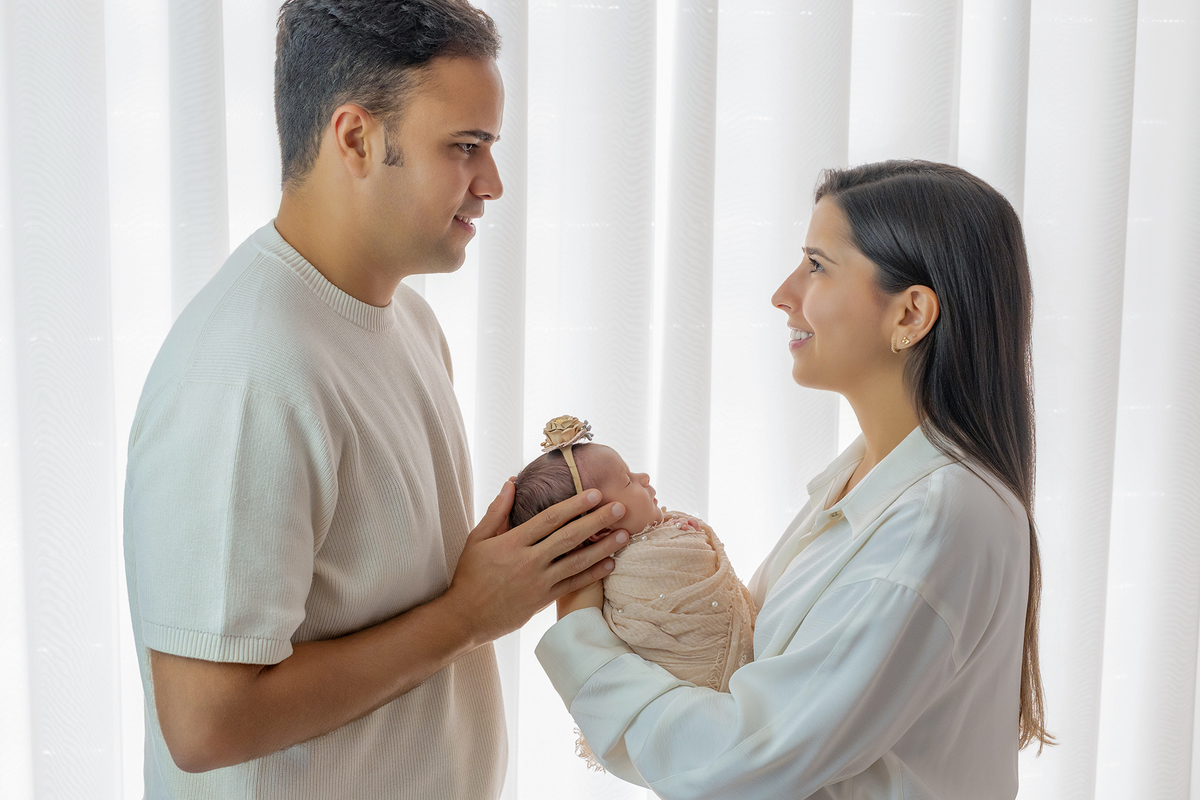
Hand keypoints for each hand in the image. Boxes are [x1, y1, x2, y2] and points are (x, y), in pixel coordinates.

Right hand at [443, 482, 628, 645]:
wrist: (466, 617)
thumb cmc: (470, 575)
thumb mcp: (477, 539)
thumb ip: (497, 511)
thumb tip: (512, 483)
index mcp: (512, 542)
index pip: (550, 518)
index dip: (575, 504)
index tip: (595, 493)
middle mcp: (529, 561)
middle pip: (569, 536)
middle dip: (597, 520)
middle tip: (620, 507)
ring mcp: (538, 582)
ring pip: (577, 561)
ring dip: (604, 547)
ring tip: (625, 534)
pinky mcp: (543, 600)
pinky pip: (574, 584)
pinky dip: (593, 573)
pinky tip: (611, 563)